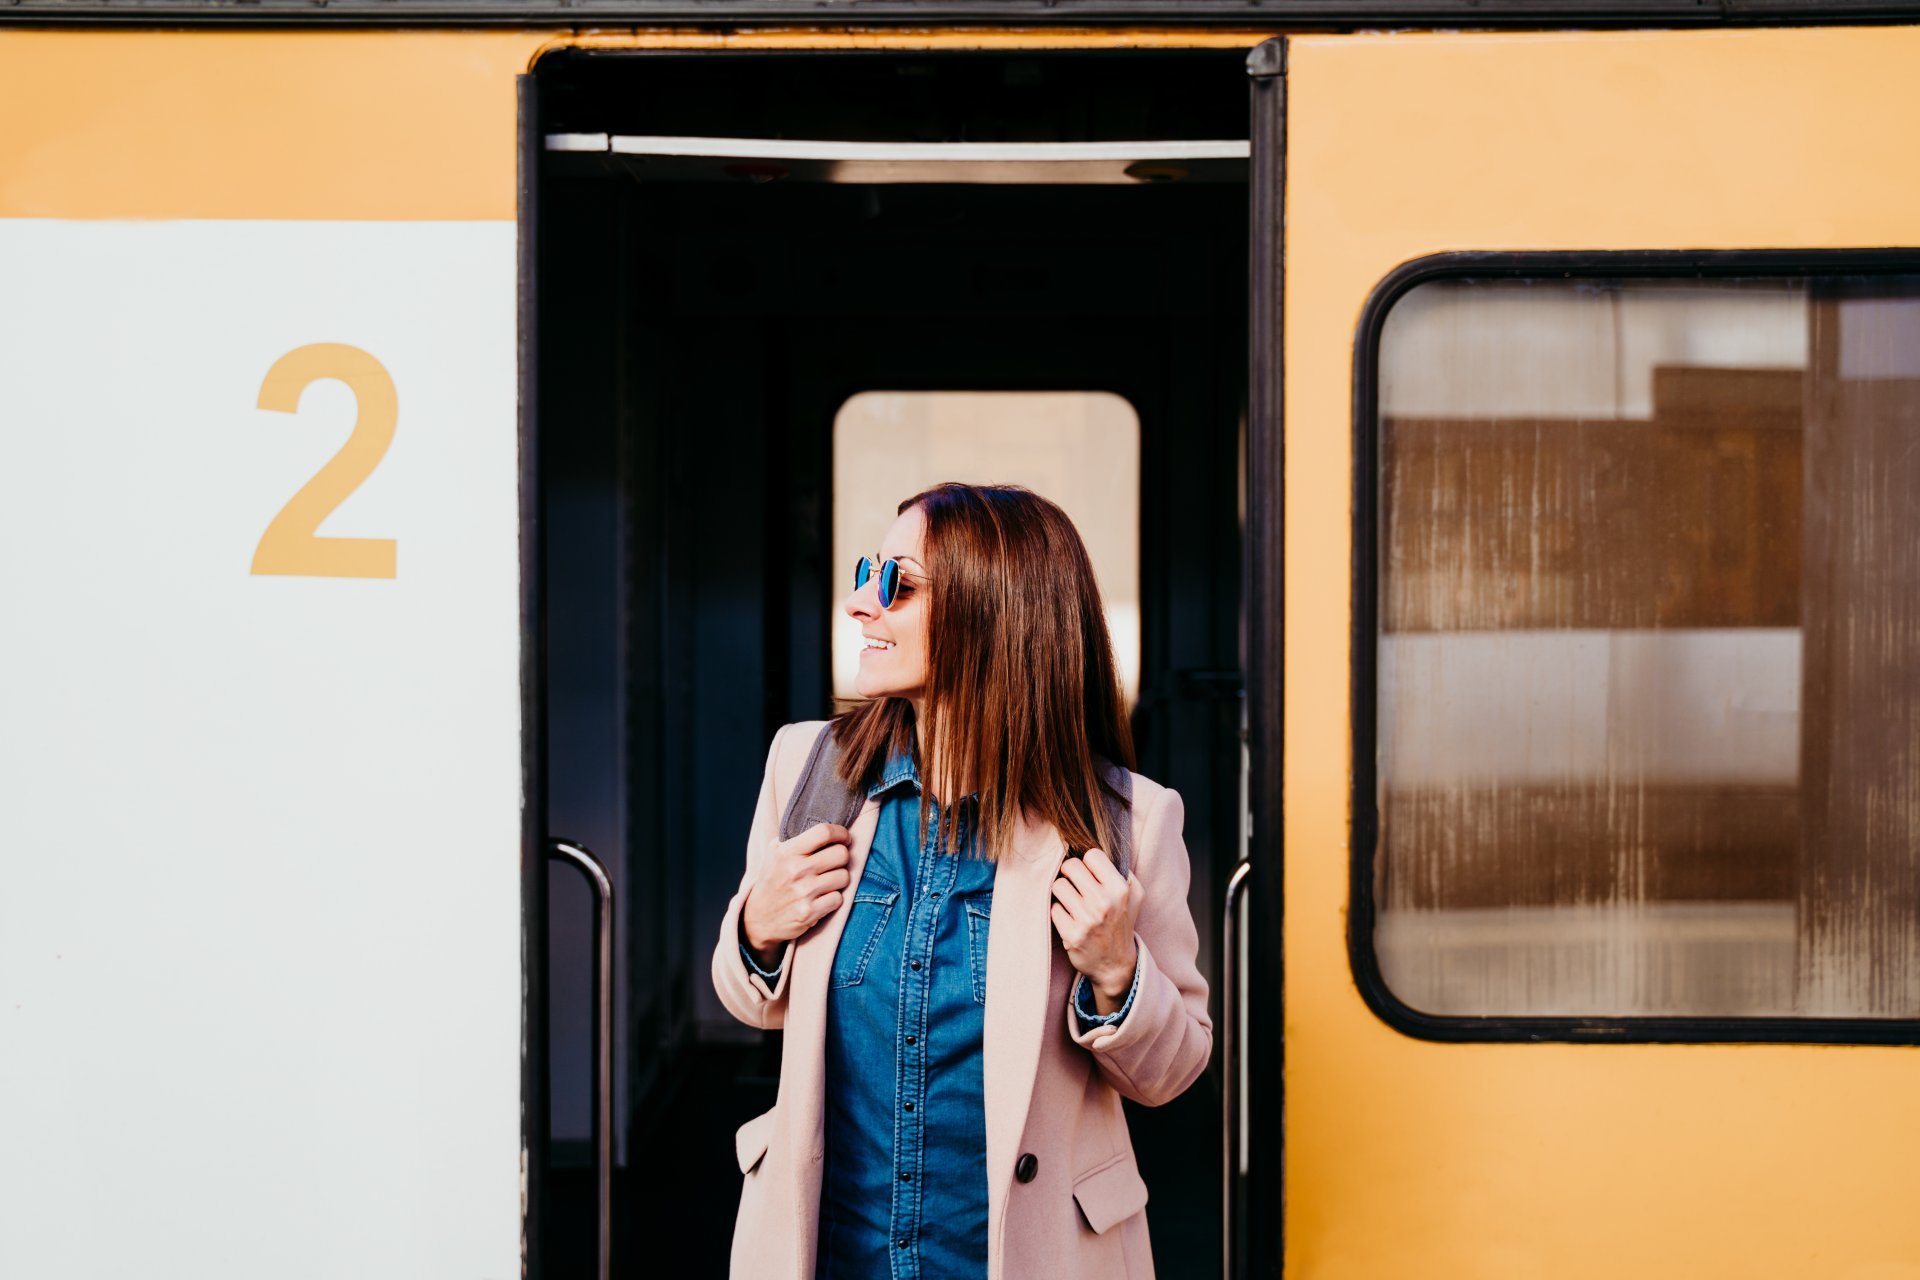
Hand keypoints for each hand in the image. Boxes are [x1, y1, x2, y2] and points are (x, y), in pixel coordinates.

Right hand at [741, 823, 852, 966]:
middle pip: (841, 854)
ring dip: (839, 879)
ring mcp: (804, 892)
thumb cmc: (770, 883)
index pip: (824, 832)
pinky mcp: (810, 913)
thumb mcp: (773, 855)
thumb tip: (823, 827)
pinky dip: (834, 899)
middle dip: (842, 858)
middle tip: (835, 863)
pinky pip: (838, 899)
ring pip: (844, 877)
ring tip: (828, 881)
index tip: (844, 838)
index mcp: (786, 852)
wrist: (757, 919)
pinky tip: (823, 898)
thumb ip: (794, 839)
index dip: (841, 833)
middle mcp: (796, 870)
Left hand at [1050, 848, 1143, 1012]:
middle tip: (1076, 886)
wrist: (1116, 964)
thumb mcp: (1133, 895)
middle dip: (1070, 874)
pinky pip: (1053, 908)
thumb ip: (1119, 870)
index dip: (1087, 863)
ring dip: (1062, 893)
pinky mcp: (1071, 935)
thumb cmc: (1121, 922)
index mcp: (1121, 889)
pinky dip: (1059, 912)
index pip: (1092, 855)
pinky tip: (1069, 919)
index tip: (1089, 874)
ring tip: (1072, 902)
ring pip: (1058, 885)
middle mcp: (1105, 903)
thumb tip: (1091, 849)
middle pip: (1070, 866)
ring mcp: (1087, 920)